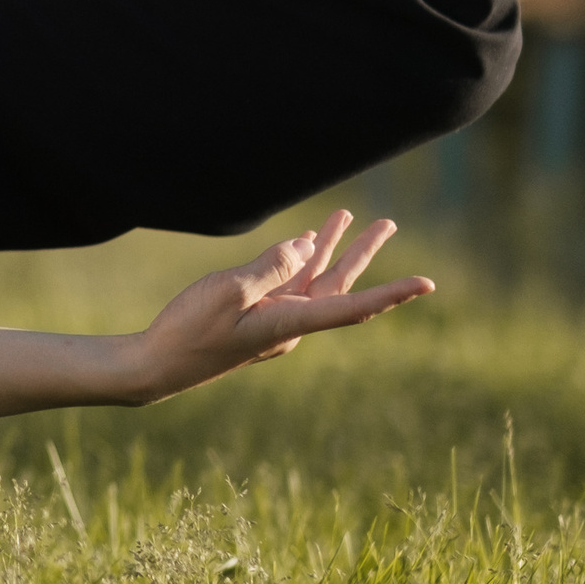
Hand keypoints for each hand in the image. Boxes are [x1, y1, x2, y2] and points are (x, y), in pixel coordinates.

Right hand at [125, 209, 430, 403]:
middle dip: (364, 252)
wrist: (157, 367)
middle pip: (339, 284)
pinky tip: (305, 241)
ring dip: (331, 248)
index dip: (392, 293)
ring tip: (347, 216)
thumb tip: (305, 248)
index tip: (427, 284)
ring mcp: (274, 320)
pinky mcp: (257, 316)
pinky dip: (301, 258)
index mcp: (289, 323)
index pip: (352, 306)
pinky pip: (290, 282)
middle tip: (389, 223)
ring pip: (314, 279)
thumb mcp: (227, 291)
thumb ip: (270, 266)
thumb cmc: (187, 331)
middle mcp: (291, 324)